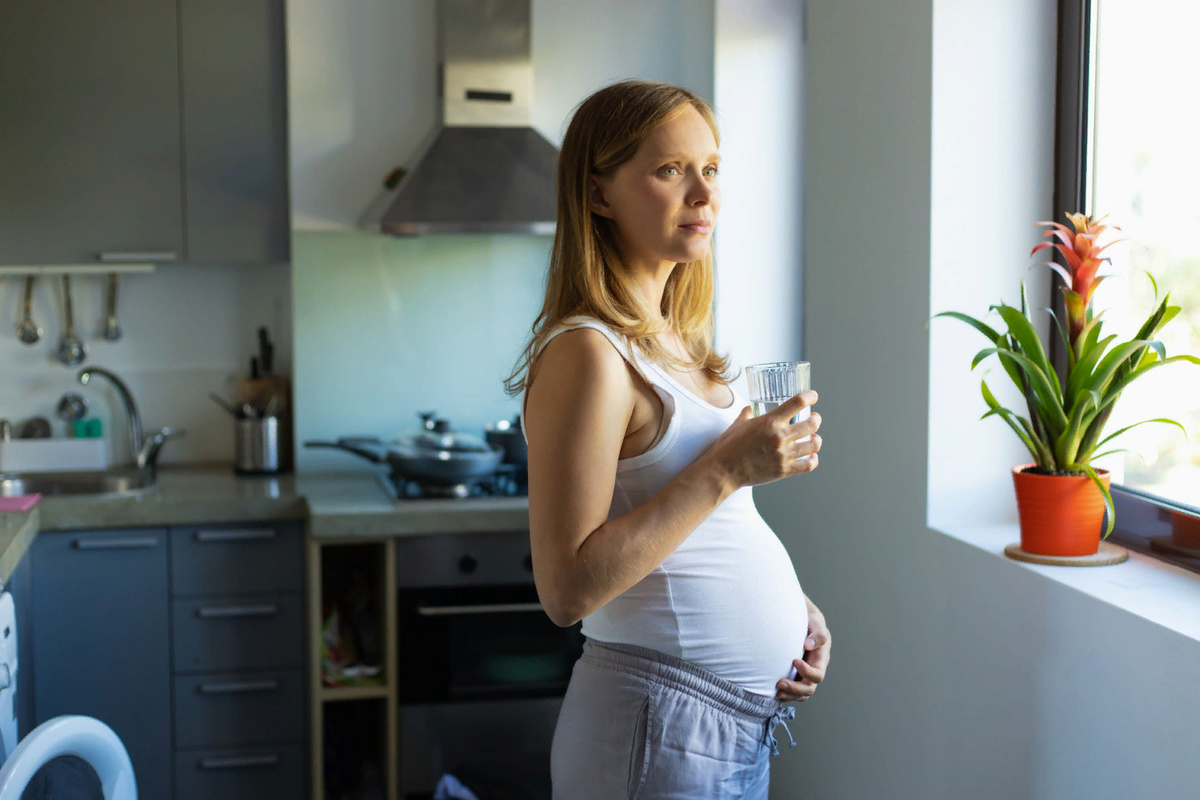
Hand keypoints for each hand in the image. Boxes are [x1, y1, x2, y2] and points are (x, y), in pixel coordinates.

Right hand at [704, 390, 821, 489]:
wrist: (723, 470)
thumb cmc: (728, 446)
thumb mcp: (737, 424)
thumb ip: (747, 414)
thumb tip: (749, 408)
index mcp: (770, 421)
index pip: (798, 402)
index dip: (810, 397)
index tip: (813, 396)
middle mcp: (780, 436)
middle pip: (812, 424)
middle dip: (816, 419)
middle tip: (814, 419)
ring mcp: (783, 455)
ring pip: (814, 444)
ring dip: (816, 439)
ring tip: (813, 438)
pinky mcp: (784, 470)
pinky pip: (809, 465)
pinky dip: (813, 460)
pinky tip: (811, 456)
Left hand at [776, 596, 830, 702]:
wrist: (800, 620)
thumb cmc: (809, 621)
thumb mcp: (816, 622)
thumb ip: (817, 633)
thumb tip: (808, 645)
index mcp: (821, 659)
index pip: (817, 674)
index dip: (807, 672)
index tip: (793, 660)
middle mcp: (814, 669)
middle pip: (809, 688)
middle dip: (795, 688)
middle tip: (779, 683)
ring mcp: (805, 674)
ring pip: (801, 694)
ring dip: (789, 695)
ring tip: (776, 692)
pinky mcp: (795, 675)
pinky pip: (793, 692)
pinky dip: (786, 694)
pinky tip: (774, 691)